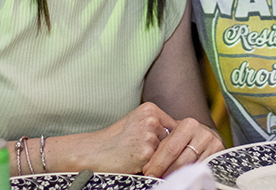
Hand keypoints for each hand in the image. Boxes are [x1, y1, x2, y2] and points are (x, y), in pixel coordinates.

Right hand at [60, 102, 177, 174]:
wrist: (94, 151)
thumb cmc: (115, 139)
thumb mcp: (136, 122)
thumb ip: (156, 124)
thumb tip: (181, 132)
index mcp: (150, 109)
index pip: (174, 126)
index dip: (169, 139)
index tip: (160, 146)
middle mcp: (152, 120)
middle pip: (171, 140)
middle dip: (163, 149)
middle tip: (142, 151)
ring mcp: (149, 136)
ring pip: (165, 152)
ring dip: (156, 158)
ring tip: (136, 155)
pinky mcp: (146, 153)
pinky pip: (157, 163)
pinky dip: (149, 166)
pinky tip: (135, 162)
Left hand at [142, 116, 223, 177]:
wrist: (207, 136)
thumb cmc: (185, 137)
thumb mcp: (174, 136)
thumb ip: (162, 147)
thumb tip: (148, 167)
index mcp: (189, 125)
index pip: (171, 148)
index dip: (158, 163)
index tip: (148, 173)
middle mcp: (203, 134)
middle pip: (181, 161)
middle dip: (166, 172)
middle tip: (154, 180)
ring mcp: (214, 146)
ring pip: (191, 168)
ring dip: (176, 177)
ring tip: (166, 180)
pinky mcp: (219, 158)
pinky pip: (200, 171)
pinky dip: (188, 177)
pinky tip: (180, 180)